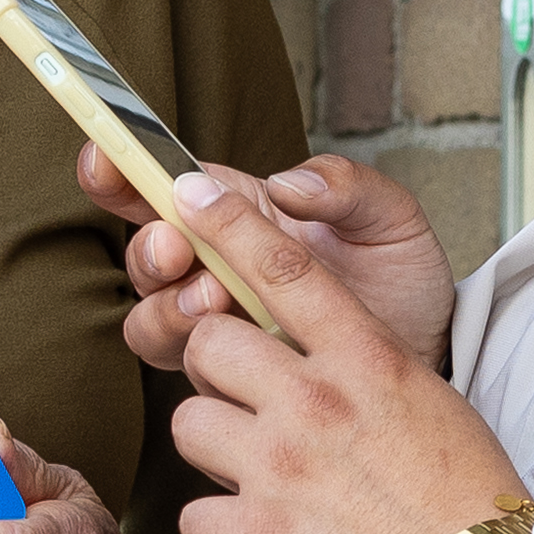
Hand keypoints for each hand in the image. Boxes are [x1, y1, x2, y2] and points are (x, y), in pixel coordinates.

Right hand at [95, 146, 457, 373]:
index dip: (122, 167)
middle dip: (149, 247)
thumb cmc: (404, 284)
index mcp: (246, 212)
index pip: (168, 183)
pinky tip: (236, 344)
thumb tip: (287, 183)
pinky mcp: (227, 375)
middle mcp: (217, 265)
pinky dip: (190, 352)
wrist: (429, 360)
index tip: (105, 158)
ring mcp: (218, 323)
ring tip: (215, 300)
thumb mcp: (391, 220)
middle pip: (145, 252)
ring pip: (148, 312)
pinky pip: (178, 365)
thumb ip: (347, 187)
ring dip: (167, 304)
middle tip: (179, 247)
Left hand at [161, 180, 531, 533]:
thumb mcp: (429, 402)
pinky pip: (193, 515)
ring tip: (265, 482)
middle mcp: (315, 401)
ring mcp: (279, 467)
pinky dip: (222, 532)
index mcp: (366, 359)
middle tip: (250, 409)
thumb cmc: (466, 503)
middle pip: (208, 343)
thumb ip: (362, 366)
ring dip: (217, 451)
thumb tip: (314, 351)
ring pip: (188, 424)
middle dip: (216, 372)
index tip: (190, 192)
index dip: (227, 222)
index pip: (283, 267)